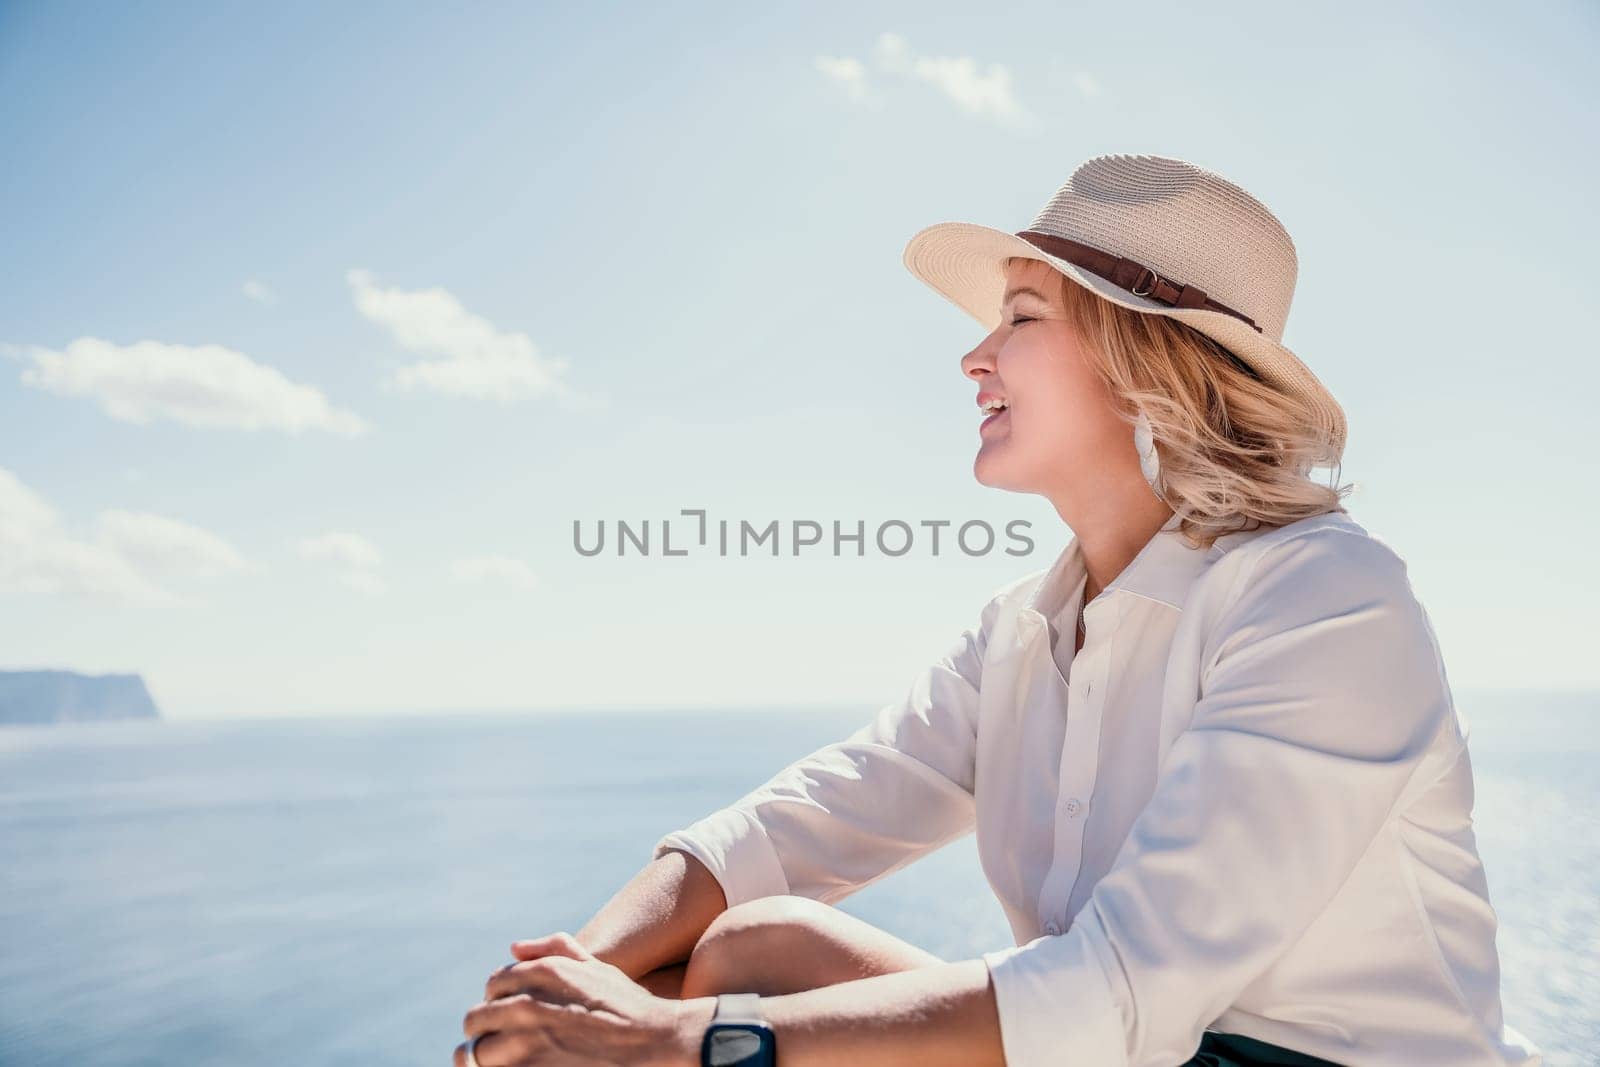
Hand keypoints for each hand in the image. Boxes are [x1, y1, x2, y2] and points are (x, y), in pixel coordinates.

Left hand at [454, 932, 703, 1066]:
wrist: (655, 1043)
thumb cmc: (628, 1007)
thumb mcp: (595, 967)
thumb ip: (554, 948)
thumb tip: (515, 947)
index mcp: (541, 972)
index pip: (493, 985)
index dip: (501, 1001)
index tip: (514, 1015)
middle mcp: (526, 1004)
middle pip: (476, 1018)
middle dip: (486, 1030)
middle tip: (503, 1042)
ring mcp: (524, 1042)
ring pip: (475, 1052)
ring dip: (486, 1057)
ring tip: (503, 1061)